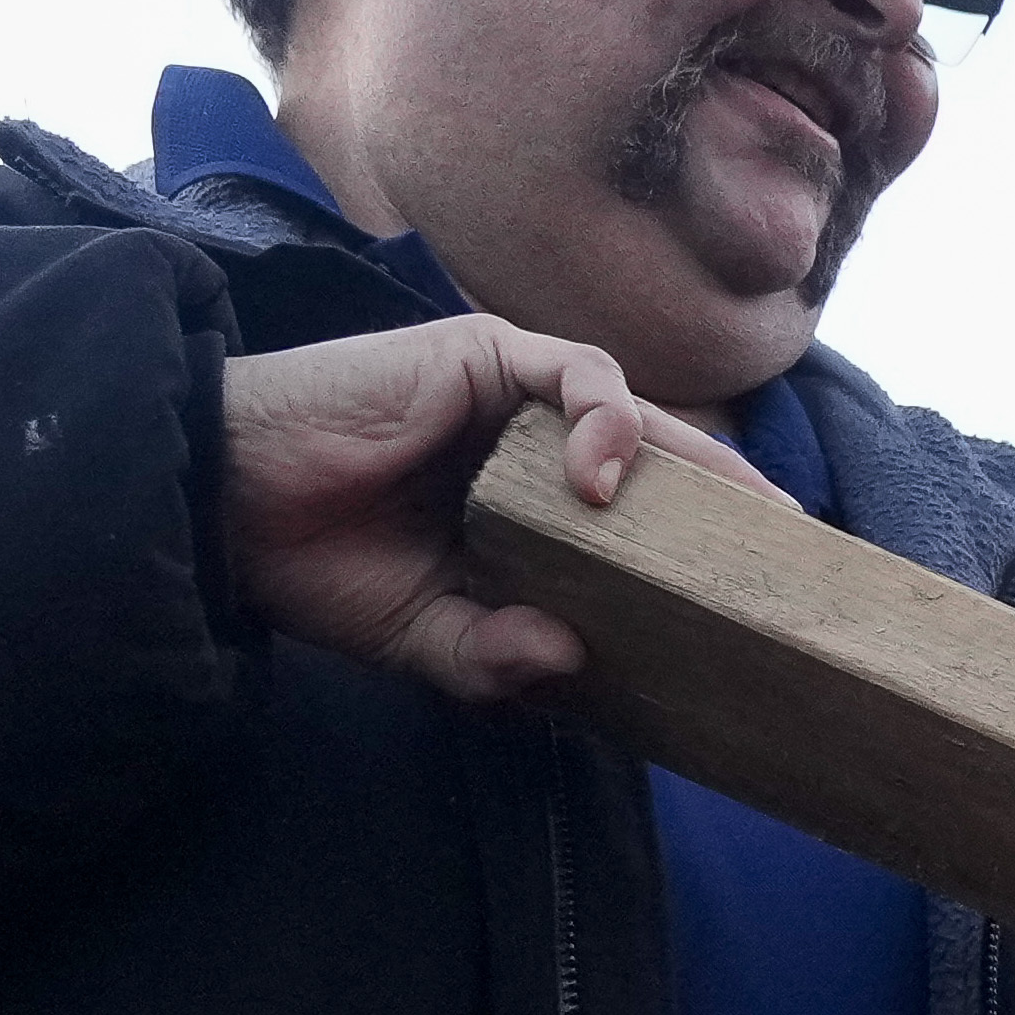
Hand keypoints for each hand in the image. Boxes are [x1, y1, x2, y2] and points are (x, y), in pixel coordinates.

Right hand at [217, 317, 762, 704]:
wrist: (219, 503)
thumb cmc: (312, 563)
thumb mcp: (422, 634)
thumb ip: (498, 656)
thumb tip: (574, 660)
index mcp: (524, 510)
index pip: (635, 518)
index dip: (700, 545)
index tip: (765, 592)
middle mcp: (528, 444)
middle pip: (657, 463)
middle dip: (729, 504)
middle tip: (795, 555)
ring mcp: (509, 394)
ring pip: (633, 415)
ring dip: (683, 469)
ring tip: (712, 532)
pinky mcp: (484, 353)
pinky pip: (579, 373)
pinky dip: (608, 419)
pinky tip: (603, 477)